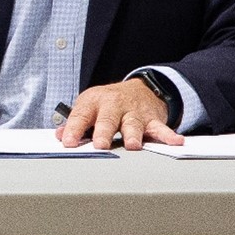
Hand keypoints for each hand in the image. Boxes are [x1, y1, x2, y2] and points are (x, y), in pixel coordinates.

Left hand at [58, 79, 181, 150]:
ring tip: (133, 145)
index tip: (68, 142)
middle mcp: (113, 105)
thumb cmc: (109, 103)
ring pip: (133, 124)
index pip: (81, 116)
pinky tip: (175, 141)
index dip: (73, 129)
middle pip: (107, 119)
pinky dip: (168, 136)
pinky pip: (160, 128)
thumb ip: (76, 123)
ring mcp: (133, 112)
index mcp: (94, 102)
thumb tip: (59, 136)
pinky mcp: (151, 119)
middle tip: (100, 145)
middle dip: (103, 132)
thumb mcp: (89, 107)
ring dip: (133, 135)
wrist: (140, 89)